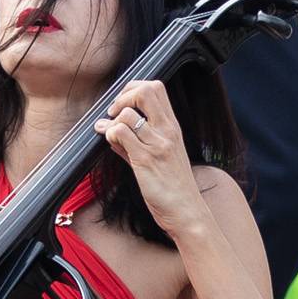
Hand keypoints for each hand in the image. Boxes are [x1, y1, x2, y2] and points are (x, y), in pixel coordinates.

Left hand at [95, 79, 203, 242]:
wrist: (187, 211)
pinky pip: (121, 134)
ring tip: (110, 134)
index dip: (133, 88)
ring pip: (127, 114)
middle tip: (114, 113)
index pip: (156, 87)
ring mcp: (157, 145)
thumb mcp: (160, 158)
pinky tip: (113, 145)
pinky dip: (110, 135)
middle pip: (146, 90)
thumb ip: (136, 142)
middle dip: (123, 96)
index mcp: (172, 127)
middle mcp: (167, 131)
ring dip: (112, 121)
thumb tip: (111, 130)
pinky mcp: (145, 160)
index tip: (123, 104)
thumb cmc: (174, 187)